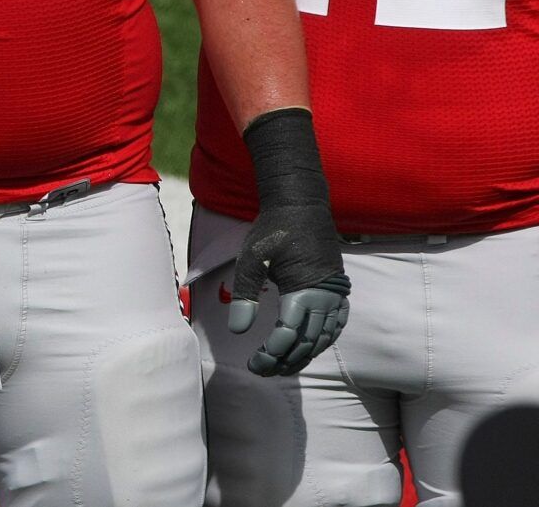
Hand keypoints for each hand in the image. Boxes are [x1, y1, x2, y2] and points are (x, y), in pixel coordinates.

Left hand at [225, 199, 349, 374]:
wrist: (302, 205)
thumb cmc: (274, 230)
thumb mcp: (253, 259)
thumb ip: (246, 294)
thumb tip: (238, 331)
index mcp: (304, 289)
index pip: (289, 333)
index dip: (272, 352)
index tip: (254, 363)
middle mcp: (326, 296)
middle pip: (307, 341)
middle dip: (285, 360)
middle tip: (262, 371)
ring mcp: (336, 293)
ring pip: (323, 338)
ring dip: (303, 356)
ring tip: (281, 368)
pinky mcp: (338, 289)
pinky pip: (336, 325)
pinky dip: (322, 342)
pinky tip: (308, 350)